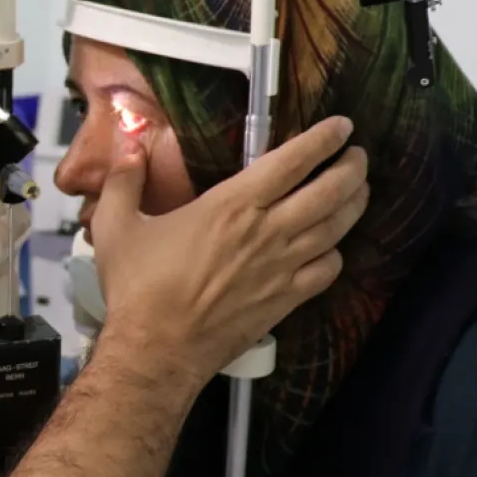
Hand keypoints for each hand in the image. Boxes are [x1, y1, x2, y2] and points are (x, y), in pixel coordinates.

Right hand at [90, 115, 368, 384]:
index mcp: (232, 205)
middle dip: (351, 167)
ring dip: (354, 203)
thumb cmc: (138, 287)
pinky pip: (328, 270)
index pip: (292, 162)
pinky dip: (336, 253)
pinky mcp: (286, 299)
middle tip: (359, 155)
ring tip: (359, 189)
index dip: (323, 139)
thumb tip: (128, 143)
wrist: (158, 350)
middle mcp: (267, 231)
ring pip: (336, 228)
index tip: (342, 126)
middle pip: (329, 191)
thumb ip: (123, 180)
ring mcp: (282, 267)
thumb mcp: (117, 226)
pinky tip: (331, 247)